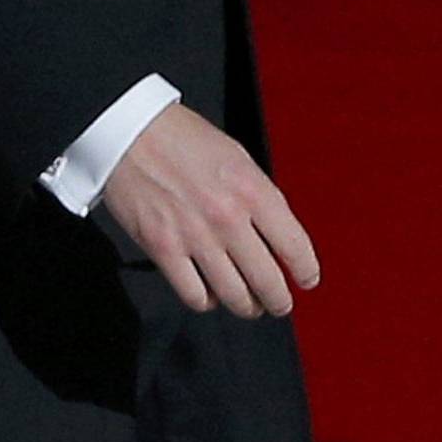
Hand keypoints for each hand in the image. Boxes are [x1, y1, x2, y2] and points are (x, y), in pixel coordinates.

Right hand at [100, 103, 318, 318]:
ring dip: (247, 307)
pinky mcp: (164, 250)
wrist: (133, 134)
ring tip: (250, 306)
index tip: (308, 279)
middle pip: (267, 279)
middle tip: (280, 304)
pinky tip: (210, 296)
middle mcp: (228, 217)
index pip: (294, 244)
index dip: (306, 269)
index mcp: (253, 190)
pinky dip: (206, 302)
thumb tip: (275, 234)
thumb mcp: (238, 158)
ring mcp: (195, 237)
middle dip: (279, 300)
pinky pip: (194, 294)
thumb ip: (258, 196)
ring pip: (233, 295)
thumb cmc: (185, 140)